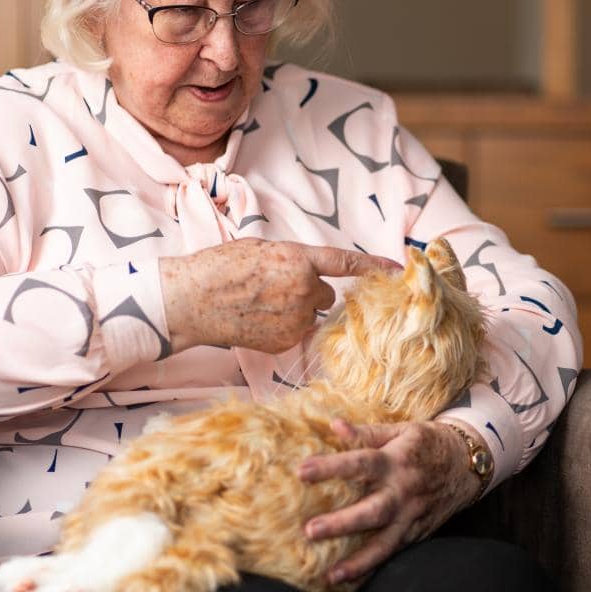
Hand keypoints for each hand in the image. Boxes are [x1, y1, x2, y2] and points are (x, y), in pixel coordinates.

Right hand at [160, 239, 398, 352]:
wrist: (192, 300)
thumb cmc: (220, 268)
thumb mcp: (260, 250)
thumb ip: (291, 260)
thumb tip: (308, 271)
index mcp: (297, 259)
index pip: (346, 262)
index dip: (374, 266)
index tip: (398, 269)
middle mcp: (303, 289)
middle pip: (326, 294)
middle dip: (309, 291)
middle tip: (275, 289)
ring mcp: (295, 318)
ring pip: (310, 314)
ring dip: (295, 310)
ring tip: (260, 305)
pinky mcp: (285, 341)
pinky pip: (296, 332)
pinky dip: (283, 328)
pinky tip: (257, 320)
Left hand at [298, 418, 483, 583]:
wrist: (468, 464)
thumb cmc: (427, 444)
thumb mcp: (401, 430)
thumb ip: (366, 432)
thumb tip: (335, 426)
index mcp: (396, 461)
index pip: (359, 463)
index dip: (330, 467)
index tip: (300, 472)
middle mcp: (404, 491)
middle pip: (372, 511)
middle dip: (342, 523)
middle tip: (310, 531)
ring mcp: (412, 516)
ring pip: (385, 543)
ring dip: (359, 561)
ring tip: (332, 576)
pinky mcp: (418, 533)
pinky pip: (394, 554)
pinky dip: (374, 569)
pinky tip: (352, 582)